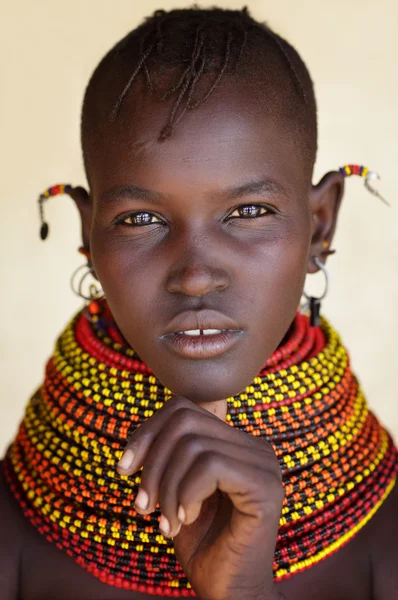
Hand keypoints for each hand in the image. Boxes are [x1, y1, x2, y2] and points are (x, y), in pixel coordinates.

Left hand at [117, 396, 284, 599]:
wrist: (227, 592)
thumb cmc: (200, 542)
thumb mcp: (177, 488)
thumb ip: (177, 450)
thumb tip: (164, 411)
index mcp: (236, 443)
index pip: (185, 407)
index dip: (147, 431)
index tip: (125, 469)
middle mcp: (255, 447)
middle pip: (185, 420)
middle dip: (152, 461)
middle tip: (142, 504)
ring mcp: (264, 464)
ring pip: (193, 444)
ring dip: (167, 487)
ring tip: (165, 521)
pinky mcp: (264, 487)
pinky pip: (210, 467)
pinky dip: (185, 495)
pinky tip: (185, 521)